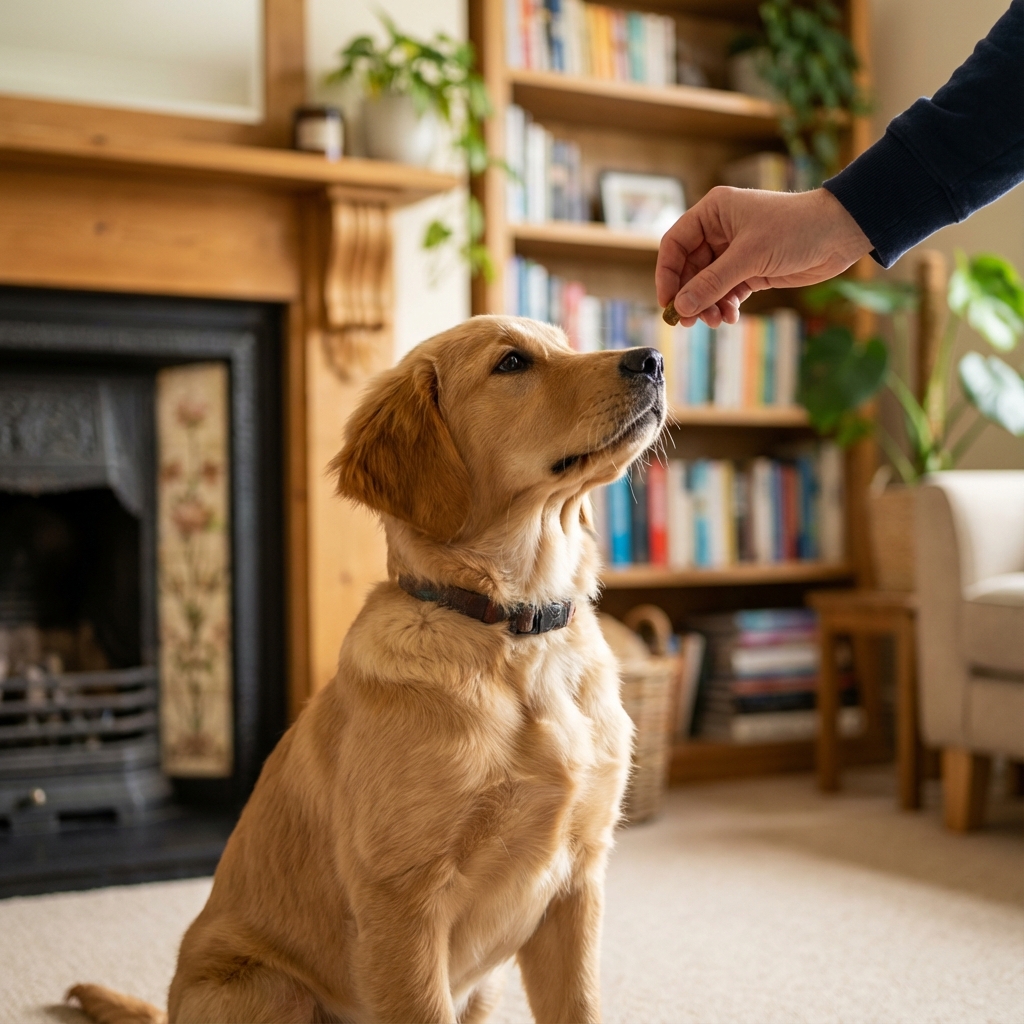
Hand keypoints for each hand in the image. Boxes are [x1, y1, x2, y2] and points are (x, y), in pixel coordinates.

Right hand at [656, 187, 872, 327]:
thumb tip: (681, 307)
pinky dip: (725, 306)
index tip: (668, 302)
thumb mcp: (749, 256)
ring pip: (707, 284)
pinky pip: (726, 292)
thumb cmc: (795, 229)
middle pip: (689, 269)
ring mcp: (735, 251)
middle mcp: (720, 230)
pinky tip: (730, 317)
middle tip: (689, 322)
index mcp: (713, 212)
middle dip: (690, 296)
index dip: (667, 274)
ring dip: (708, 305)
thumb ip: (713, 282)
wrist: (840, 234)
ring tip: (715, 321)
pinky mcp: (750, 269)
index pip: (675, 244)